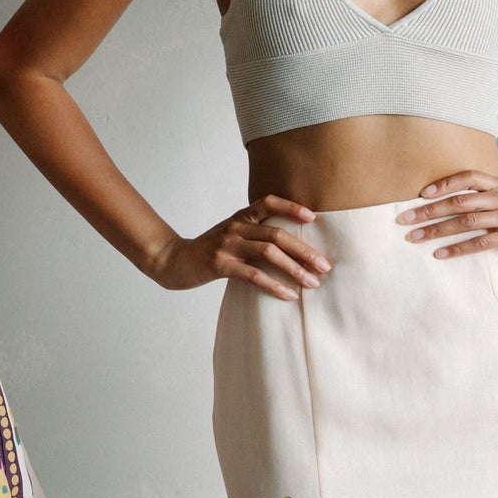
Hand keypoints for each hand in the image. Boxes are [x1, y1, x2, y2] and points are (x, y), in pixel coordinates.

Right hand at [149, 194, 332, 300]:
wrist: (172, 260)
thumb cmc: (206, 251)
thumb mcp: (229, 235)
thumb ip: (252, 234)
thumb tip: (288, 247)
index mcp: (239, 218)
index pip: (268, 202)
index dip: (291, 207)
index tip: (313, 217)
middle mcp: (235, 227)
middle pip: (276, 234)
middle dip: (304, 250)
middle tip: (325, 266)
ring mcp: (227, 245)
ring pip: (269, 253)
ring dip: (294, 269)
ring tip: (312, 283)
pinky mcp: (220, 265)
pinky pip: (253, 275)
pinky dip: (274, 285)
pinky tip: (289, 295)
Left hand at [397, 171, 497, 263]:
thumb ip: (493, 201)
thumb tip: (461, 206)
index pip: (467, 177)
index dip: (442, 184)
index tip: (420, 195)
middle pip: (458, 201)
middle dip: (428, 211)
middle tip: (404, 220)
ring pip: (465, 221)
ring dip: (436, 230)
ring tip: (414, 238)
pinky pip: (481, 243)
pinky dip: (457, 249)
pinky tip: (441, 254)